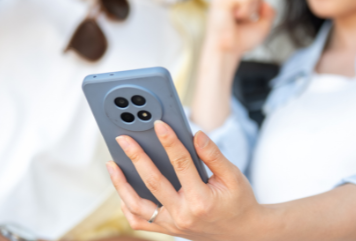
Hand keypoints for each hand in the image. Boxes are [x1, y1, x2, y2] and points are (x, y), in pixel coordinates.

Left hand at [108, 120, 263, 240]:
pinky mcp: (168, 230)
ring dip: (121, 185)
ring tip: (112, 164)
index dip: (169, 142)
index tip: (158, 124)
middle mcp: (183, 215)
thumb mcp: (233, 176)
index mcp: (201, 200)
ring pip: (138, 206)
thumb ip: (213, 155)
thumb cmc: (238, 201)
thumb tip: (196, 134)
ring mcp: (173, 225)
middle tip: (123, 139)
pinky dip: (128, 207)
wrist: (243, 234)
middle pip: (153, 182)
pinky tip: (122, 190)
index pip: (181, 164)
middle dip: (136, 157)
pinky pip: (140, 222)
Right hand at [205, 0, 275, 58]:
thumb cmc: (238, 42)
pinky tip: (232, 18)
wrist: (227, 51)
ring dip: (248, 12)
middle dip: (255, 10)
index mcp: (235, 2)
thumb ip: (269, 13)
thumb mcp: (262, 27)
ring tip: (235, 20)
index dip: (258, 8)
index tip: (246, 22)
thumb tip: (266, 3)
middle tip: (240, 22)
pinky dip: (244, 11)